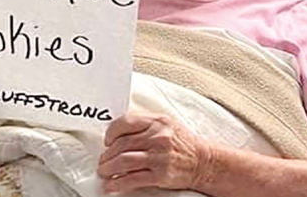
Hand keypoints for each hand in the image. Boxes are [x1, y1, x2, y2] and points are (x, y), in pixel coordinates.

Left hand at [97, 113, 211, 192]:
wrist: (203, 161)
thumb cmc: (184, 143)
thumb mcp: (167, 124)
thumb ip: (146, 123)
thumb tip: (121, 130)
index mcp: (157, 122)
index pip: (126, 122)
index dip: (111, 132)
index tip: (107, 140)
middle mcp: (157, 137)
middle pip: (122, 144)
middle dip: (107, 154)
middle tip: (103, 160)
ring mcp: (159, 156)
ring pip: (124, 161)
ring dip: (109, 168)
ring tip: (104, 172)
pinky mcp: (160, 174)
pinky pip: (134, 179)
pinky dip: (119, 183)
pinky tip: (112, 185)